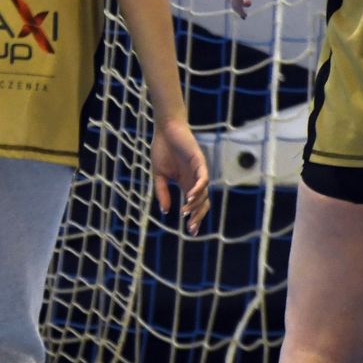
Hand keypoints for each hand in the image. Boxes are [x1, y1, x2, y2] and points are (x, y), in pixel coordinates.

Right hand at [150, 116, 209, 234]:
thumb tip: (166, 211)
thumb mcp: (159, 175)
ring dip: (195, 203)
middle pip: (203, 202)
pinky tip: (189, 196)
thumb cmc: (162, 150)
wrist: (165, 130)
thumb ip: (162, 192)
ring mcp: (199, 171)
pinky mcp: (199, 162)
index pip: (195, 204)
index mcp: (186, 183)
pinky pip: (203, 178)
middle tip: (191, 228)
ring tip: (186, 211)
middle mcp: (195, 180)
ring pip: (203, 193)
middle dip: (197, 216)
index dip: (194, 218)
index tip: (190, 231)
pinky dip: (198, 188)